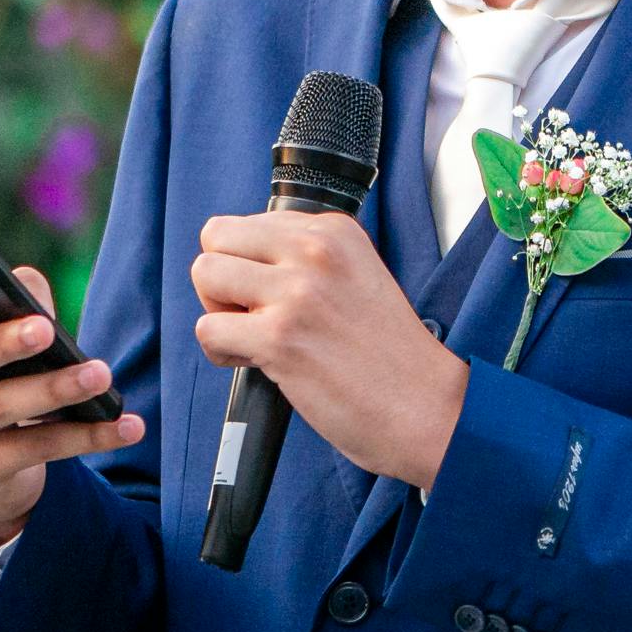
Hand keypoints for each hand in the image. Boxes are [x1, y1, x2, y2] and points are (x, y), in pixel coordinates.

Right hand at [0, 267, 144, 550]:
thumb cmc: (0, 375)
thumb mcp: (3, 337)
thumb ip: (15, 302)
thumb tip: (30, 289)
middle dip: (0, 343)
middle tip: (44, 329)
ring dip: (54, 389)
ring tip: (100, 375)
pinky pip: (36, 449)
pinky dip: (87, 436)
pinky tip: (128, 426)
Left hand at [191, 210, 468, 490]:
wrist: (425, 408)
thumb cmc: (389, 357)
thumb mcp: (357, 277)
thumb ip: (305, 261)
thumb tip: (242, 263)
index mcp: (336, 231)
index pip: (249, 223)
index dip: (251, 264)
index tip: (279, 297)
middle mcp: (317, 250)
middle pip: (217, 237)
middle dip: (224, 280)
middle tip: (255, 315)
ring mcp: (298, 291)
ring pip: (205, 274)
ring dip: (219, 312)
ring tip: (257, 338)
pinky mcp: (280, 337)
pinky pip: (208, 328)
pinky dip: (222, 352)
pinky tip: (260, 364)